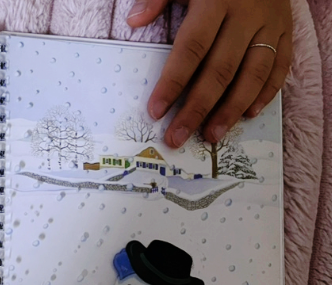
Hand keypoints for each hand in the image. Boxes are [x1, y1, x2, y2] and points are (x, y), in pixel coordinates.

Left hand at [127, 0, 291, 147]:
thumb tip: (134, 20)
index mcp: (216, 1)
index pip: (191, 49)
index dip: (173, 82)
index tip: (156, 111)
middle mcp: (247, 15)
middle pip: (220, 70)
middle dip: (197, 108)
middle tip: (177, 136)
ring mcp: (271, 24)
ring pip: (253, 74)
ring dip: (231, 109)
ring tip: (211, 135)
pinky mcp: (287, 30)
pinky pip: (280, 67)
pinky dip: (266, 93)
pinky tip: (247, 115)